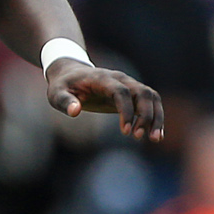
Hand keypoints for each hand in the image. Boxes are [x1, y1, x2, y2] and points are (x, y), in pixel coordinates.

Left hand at [47, 60, 164, 140]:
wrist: (71, 74)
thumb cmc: (63, 85)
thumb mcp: (56, 93)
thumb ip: (65, 101)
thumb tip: (74, 112)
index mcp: (102, 78)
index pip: (121, 91)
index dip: (126, 110)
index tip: (125, 131)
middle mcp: (121, 79)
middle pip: (143, 92)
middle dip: (146, 115)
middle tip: (138, 137)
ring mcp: (129, 85)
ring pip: (151, 97)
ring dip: (156, 117)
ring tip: (154, 139)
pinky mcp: (132, 93)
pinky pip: (150, 103)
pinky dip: (155, 117)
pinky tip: (155, 135)